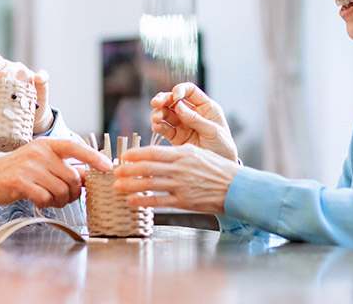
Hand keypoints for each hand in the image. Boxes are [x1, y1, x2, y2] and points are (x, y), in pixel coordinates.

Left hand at [0, 53, 53, 134]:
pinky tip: (37, 78)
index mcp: (1, 67)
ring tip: (14, 102)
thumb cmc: (4, 105)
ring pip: (23, 75)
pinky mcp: (41, 84)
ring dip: (18, 88)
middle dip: (1, 84)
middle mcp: (15, 67)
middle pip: (7, 70)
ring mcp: (28, 74)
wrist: (23, 116)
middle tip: (0, 99)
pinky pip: (43, 76)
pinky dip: (41, 76)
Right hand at [0, 138, 112, 208]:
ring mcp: (30, 167)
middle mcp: (40, 153)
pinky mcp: (21, 182)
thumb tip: (89, 176)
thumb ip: (63, 166)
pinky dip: (46, 204)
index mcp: (47, 145)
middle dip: (73, 192)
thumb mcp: (40, 161)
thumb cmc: (17, 170)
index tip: (108, 166)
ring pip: (62, 190)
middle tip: (64, 196)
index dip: (94, 157)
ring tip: (49, 198)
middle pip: (72, 177)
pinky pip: (46, 198)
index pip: (76, 148)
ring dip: (59, 200)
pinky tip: (38, 200)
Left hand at [113, 145, 239, 213]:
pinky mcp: (184, 201)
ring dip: (130, 185)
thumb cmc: (218, 170)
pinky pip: (159, 201)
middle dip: (128, 170)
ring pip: (149, 184)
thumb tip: (157, 155)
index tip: (124, 156)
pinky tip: (132, 201)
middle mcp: (180, 168)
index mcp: (183, 153)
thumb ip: (179, 154)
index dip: (136, 154)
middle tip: (115, 172)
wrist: (237, 188)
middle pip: (147, 168)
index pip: (153, 152)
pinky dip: (143, 201)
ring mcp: (181, 185)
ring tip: (118, 187)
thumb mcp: (199, 154)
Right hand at [150, 82, 238, 160]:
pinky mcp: (176, 136)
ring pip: (166, 113)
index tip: (175, 96)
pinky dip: (158, 126)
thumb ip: (196, 119)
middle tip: (155, 103)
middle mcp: (192, 113)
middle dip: (163, 99)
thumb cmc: (223, 147)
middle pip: (174, 100)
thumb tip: (179, 105)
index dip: (180, 90)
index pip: (190, 91)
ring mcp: (183, 124)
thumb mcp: (214, 131)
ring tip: (155, 118)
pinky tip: (157, 127)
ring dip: (158, 113)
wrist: (219, 168)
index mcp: (205, 107)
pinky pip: (164, 128)